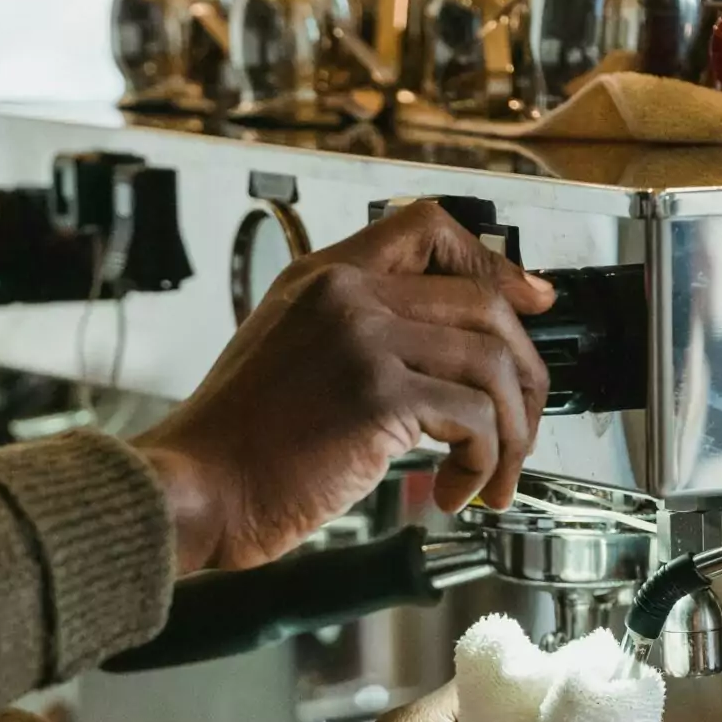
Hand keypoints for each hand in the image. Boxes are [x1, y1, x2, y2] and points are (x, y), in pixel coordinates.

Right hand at [137, 202, 556, 573]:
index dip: (492, 264)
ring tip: (492, 478)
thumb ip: (349, 337)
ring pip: (493, 365)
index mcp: (322, 278)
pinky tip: (453, 492)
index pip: (428, 229)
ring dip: (511, 433)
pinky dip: (482, 464)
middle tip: (523, 426)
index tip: (529, 300)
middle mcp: (345, 296)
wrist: (192, 488)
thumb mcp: (287, 356)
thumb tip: (432, 362)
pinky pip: (474, 419)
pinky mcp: (377, 398)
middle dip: (524, 374)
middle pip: (484, 304)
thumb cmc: (232, 446)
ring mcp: (362, 342)